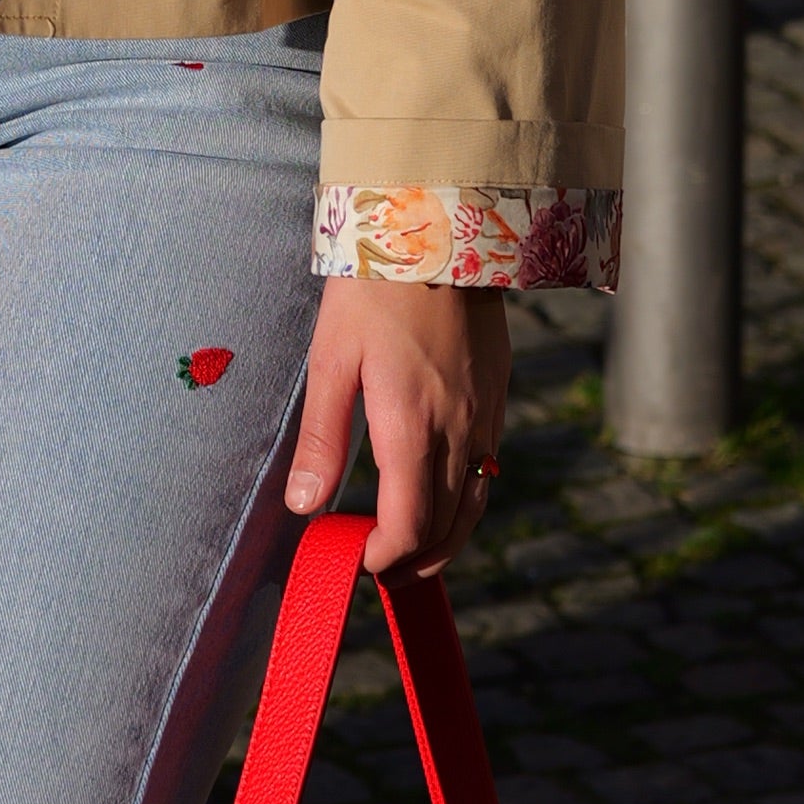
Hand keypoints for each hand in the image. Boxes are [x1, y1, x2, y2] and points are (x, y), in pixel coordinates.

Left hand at [287, 280, 510, 574]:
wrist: (439, 231)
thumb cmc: (373, 291)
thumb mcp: (330, 360)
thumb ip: (322, 438)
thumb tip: (305, 506)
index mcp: (412, 424)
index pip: (410, 524)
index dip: (385, 557)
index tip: (358, 560)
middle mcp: (459, 429)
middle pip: (448, 527)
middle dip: (415, 561)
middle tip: (381, 573)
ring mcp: (485, 415)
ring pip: (476, 505)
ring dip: (446, 540)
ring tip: (411, 553)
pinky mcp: (498, 397)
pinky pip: (488, 470)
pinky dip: (465, 502)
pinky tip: (438, 498)